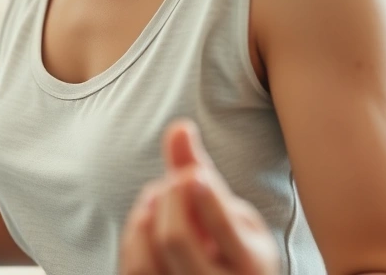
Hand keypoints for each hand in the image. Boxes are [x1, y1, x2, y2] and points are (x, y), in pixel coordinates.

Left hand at [119, 120, 278, 274]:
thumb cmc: (230, 242)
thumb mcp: (231, 210)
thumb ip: (201, 169)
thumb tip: (179, 126)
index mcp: (252, 263)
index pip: (224, 230)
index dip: (204, 197)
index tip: (192, 175)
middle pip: (175, 237)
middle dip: (168, 197)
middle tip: (176, 180)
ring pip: (146, 260)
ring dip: (144, 216)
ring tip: (158, 198)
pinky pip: (133, 270)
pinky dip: (133, 237)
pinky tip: (146, 221)